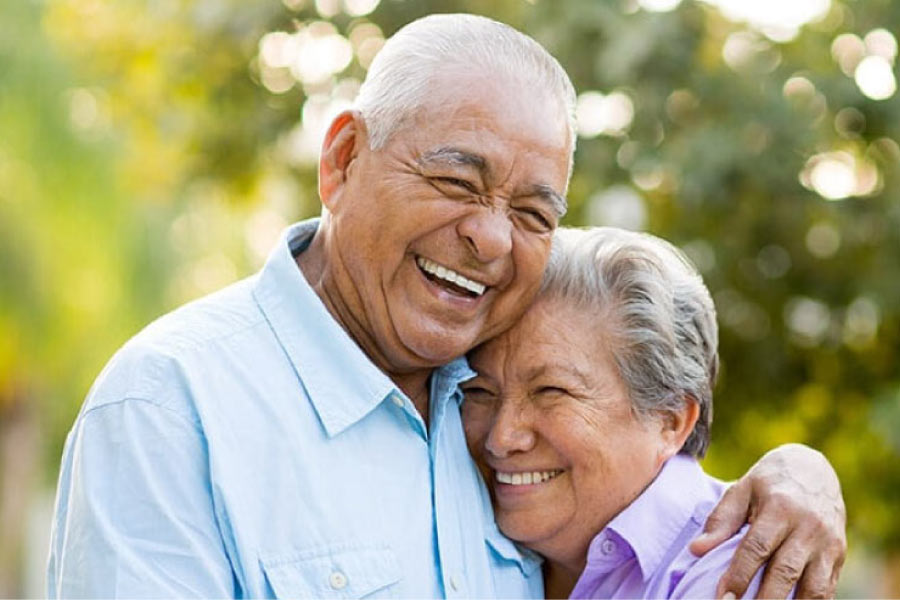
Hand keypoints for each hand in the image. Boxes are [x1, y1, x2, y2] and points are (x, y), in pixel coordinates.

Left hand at [689, 443, 846, 598]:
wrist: (815, 469)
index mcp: (779, 507)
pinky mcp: (839, 555)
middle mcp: (808, 526)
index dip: (739, 575)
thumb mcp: (742, 490)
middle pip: (785, 572)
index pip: (757, 547)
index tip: (723, 597)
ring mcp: (828, 543)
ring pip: (813, 587)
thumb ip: (721, 520)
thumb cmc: (769, 482)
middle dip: (763, 599)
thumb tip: (696, 550)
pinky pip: (827, 589)